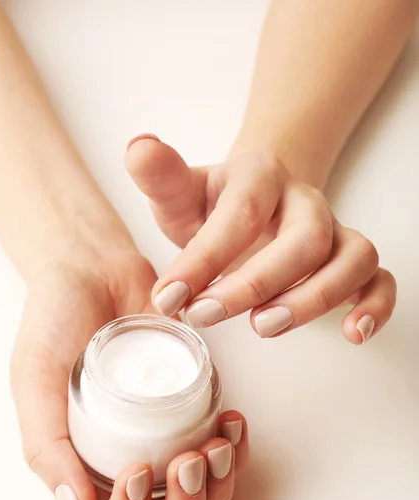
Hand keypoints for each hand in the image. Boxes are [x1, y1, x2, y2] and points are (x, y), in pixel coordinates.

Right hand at [10, 250, 248, 499]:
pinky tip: (233, 425)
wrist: (93, 268)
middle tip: (187, 465)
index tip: (133, 472)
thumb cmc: (56, 321)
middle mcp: (125, 457)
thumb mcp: (35, 378)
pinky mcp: (193, 406)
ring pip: (200, 497)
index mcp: (82, 463)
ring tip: (217, 448)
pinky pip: (223, 450)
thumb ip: (45, 442)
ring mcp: (164, 436)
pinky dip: (235, 450)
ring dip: (217, 487)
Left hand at [125, 135, 395, 343]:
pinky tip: (353, 334)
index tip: (168, 298)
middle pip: (304, 238)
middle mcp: (304, 202)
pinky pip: (380, 278)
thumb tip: (138, 147)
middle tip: (207, 315)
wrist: (255, 200)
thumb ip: (160, 177)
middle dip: (256, 283)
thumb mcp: (181, 192)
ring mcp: (334, 231)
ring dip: (314, 298)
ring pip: (351, 258)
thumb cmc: (214, 204)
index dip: (204, 259)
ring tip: (264, 328)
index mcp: (259, 177)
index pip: (239, 214)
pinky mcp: (351, 259)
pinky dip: (375, 305)